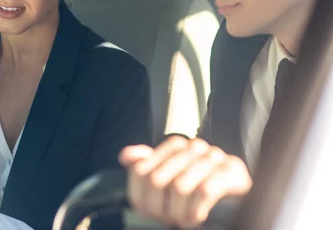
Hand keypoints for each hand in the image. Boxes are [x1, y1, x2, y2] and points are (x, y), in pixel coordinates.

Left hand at [119, 136, 251, 228]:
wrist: (241, 189)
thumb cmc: (200, 185)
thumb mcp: (170, 179)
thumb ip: (146, 166)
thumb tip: (125, 156)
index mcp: (174, 146)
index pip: (141, 170)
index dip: (142, 197)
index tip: (152, 211)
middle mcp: (193, 147)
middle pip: (157, 180)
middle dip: (160, 207)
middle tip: (169, 219)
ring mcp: (213, 157)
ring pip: (180, 187)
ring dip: (179, 212)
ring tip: (183, 221)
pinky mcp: (231, 172)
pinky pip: (205, 191)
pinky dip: (196, 210)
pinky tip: (196, 218)